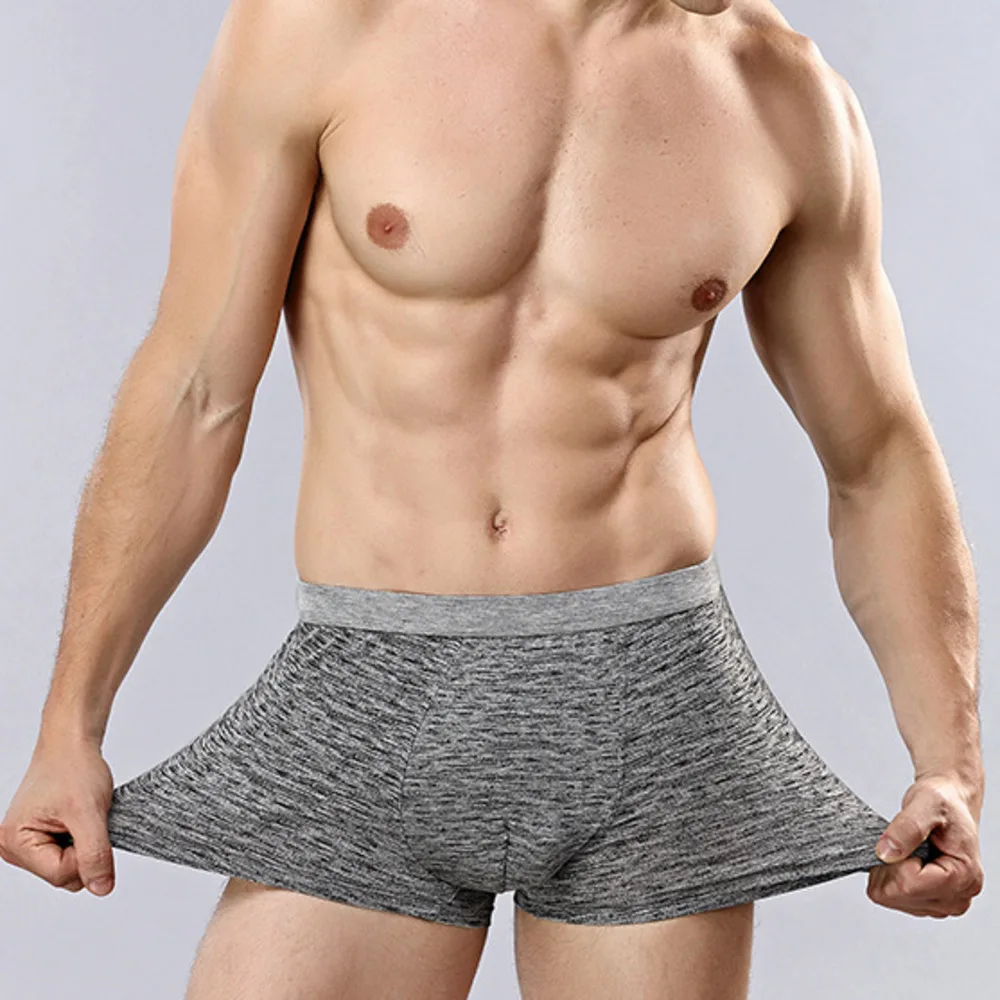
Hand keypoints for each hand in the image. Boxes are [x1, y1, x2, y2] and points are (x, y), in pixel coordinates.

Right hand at [0, 737, 115, 895]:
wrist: (72, 745)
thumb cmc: (73, 768)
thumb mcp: (90, 812)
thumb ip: (95, 853)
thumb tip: (101, 888)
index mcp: (16, 842)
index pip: (61, 875)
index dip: (86, 855)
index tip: (89, 826)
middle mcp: (14, 847)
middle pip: (63, 876)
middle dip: (83, 850)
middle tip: (84, 819)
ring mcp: (26, 844)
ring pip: (67, 867)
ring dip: (83, 844)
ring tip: (80, 817)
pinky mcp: (39, 839)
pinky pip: (67, 855)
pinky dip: (80, 839)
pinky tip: (77, 820)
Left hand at [867, 771, 984, 917]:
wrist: (949, 803)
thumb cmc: (942, 802)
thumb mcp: (925, 804)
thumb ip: (906, 828)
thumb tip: (885, 853)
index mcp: (963, 875)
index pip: (909, 886)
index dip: (892, 863)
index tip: (898, 842)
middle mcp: (959, 896)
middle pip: (899, 897)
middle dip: (889, 868)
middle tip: (901, 844)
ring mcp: (946, 903)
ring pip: (893, 900)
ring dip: (890, 873)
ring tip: (906, 850)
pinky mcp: (932, 903)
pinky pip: (895, 899)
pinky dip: (892, 878)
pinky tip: (905, 860)